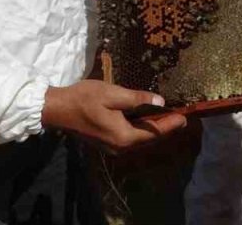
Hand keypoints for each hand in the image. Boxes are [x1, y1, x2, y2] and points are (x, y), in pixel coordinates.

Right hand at [41, 80, 186, 152]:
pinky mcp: (106, 142)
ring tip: (167, 117)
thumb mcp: (113, 94)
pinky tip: (145, 119)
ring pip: (139, 139)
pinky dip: (141, 129)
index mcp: (124, 136)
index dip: (171, 124)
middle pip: (148, 139)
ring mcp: (112, 146)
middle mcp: (120, 146)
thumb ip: (138, 99)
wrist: (57, 110)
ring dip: (153, 129)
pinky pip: (130, 138)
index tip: (185, 116)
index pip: (154, 132)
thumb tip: (160, 102)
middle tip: (180, 116)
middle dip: (164, 127)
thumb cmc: (84, 99)